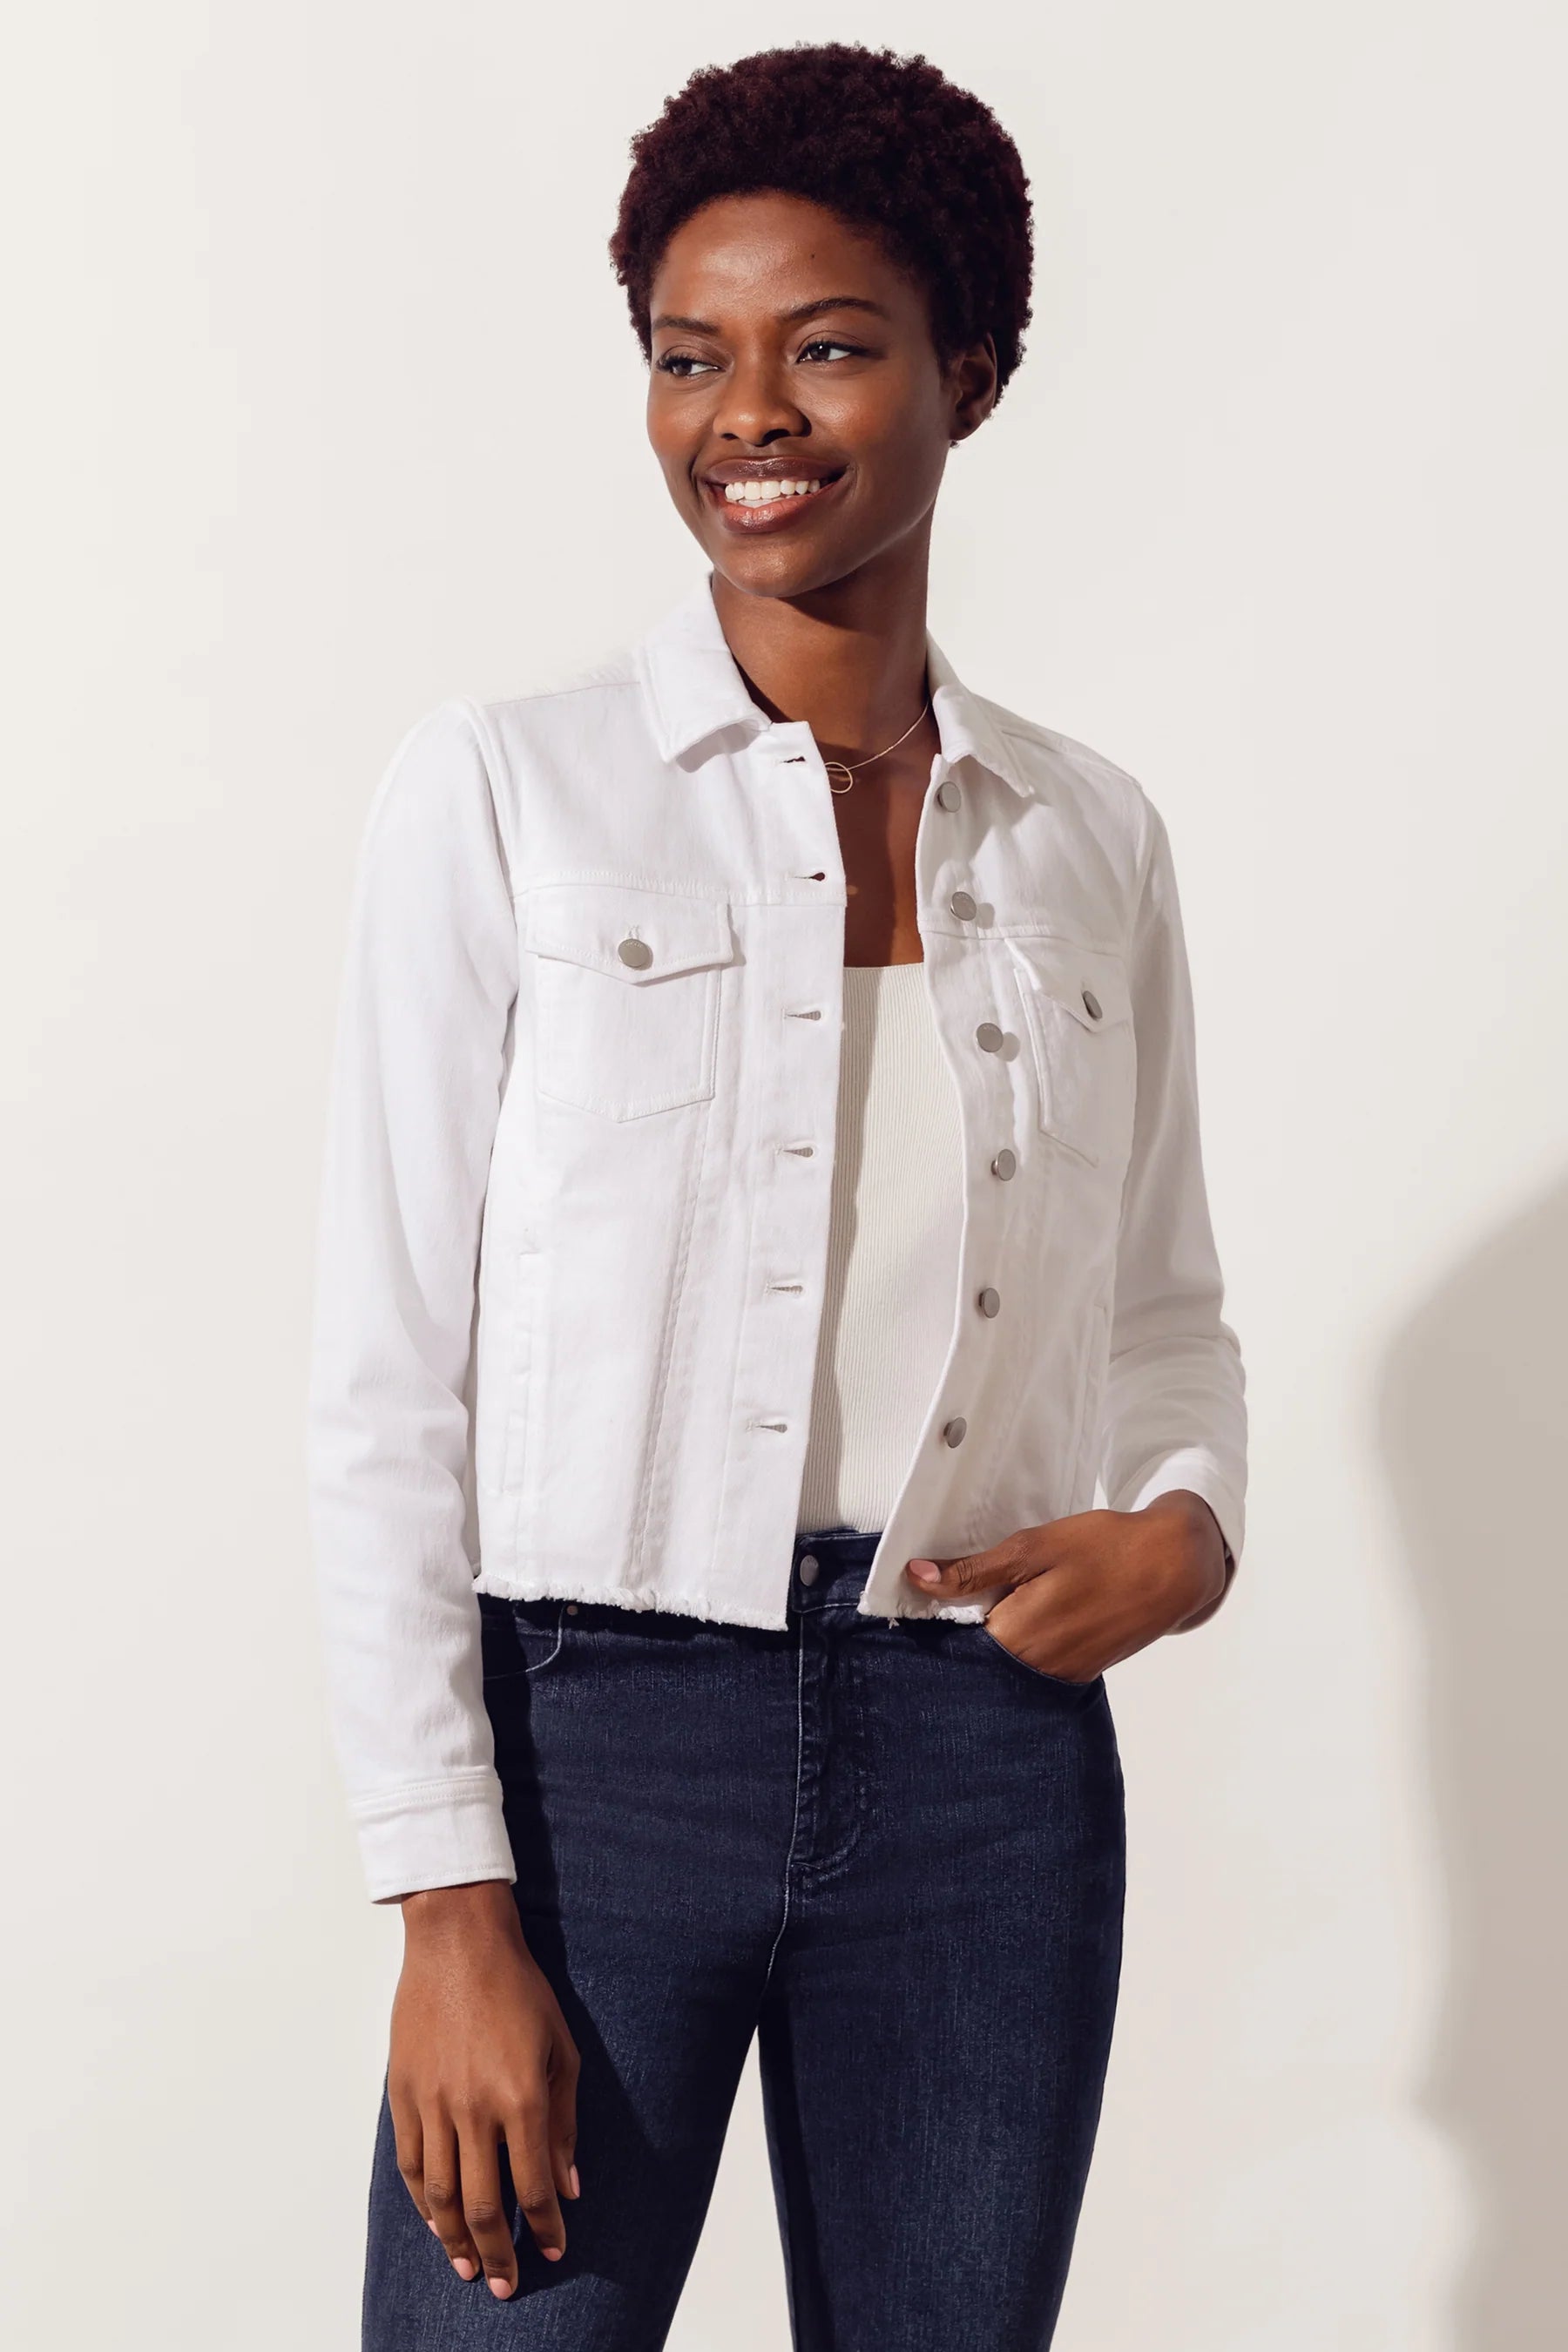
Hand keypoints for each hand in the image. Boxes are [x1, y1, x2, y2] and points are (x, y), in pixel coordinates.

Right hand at [390, 1880, 580, 2298]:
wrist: (458, 1941)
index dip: (544, 2227)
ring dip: (454, 2239)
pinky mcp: (403, 2093)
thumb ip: (564, 2122)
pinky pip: (412, 2163)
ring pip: (441, 2194)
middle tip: (506, 2285)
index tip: (553, 2250)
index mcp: (521, 2097)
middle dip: (497, 2253)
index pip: (534, 2186)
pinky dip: (423, 2200)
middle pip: (483, 2204)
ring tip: (468, 2267)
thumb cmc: (519, 1988)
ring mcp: (433, 2103)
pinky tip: (435, 2220)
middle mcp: (474, 2108)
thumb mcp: (560, 2049)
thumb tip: (570, 2186)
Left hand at [906, 1491, 1231, 1681]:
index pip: (951, 1642)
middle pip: (976, 1657)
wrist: (1175, 1566)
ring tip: (996, 1600)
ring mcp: (1060, 1674)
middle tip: (954, 1595)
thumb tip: (918, 1578)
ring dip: (992, 1637)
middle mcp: (1036, 1668)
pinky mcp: (1079, 1672)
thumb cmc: (1105, 1549)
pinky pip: (1034, 1664)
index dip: (932, 1620)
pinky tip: (1027, 1612)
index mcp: (1017, 1636)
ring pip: (1005, 1662)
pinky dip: (1021, 1643)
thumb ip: (974, 1571)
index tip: (917, 1598)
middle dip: (961, 1631)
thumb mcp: (1033, 1547)